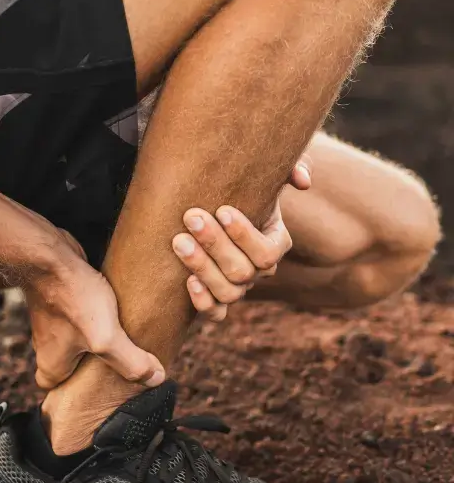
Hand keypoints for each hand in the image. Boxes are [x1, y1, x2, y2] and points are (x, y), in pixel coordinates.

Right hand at [25, 231, 165, 390]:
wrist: (50, 255)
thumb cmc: (71, 296)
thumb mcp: (106, 337)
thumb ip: (131, 362)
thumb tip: (156, 378)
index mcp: (52, 365)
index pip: (57, 391)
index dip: (77, 392)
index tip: (101, 387)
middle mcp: (47, 345)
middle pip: (70, 364)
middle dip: (93, 363)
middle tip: (119, 360)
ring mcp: (52, 320)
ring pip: (76, 338)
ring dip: (96, 335)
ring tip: (121, 333)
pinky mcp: (61, 298)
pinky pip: (80, 314)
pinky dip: (94, 312)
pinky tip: (113, 306)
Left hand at [171, 154, 311, 322]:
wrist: (204, 207)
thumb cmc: (236, 187)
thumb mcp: (262, 175)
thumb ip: (287, 169)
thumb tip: (303, 181)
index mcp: (275, 242)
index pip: (268, 252)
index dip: (246, 235)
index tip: (222, 209)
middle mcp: (258, 270)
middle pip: (243, 271)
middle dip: (215, 244)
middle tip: (191, 217)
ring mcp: (238, 288)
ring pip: (228, 293)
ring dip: (202, 268)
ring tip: (179, 242)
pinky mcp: (214, 299)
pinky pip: (215, 313)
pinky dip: (203, 302)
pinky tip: (187, 281)